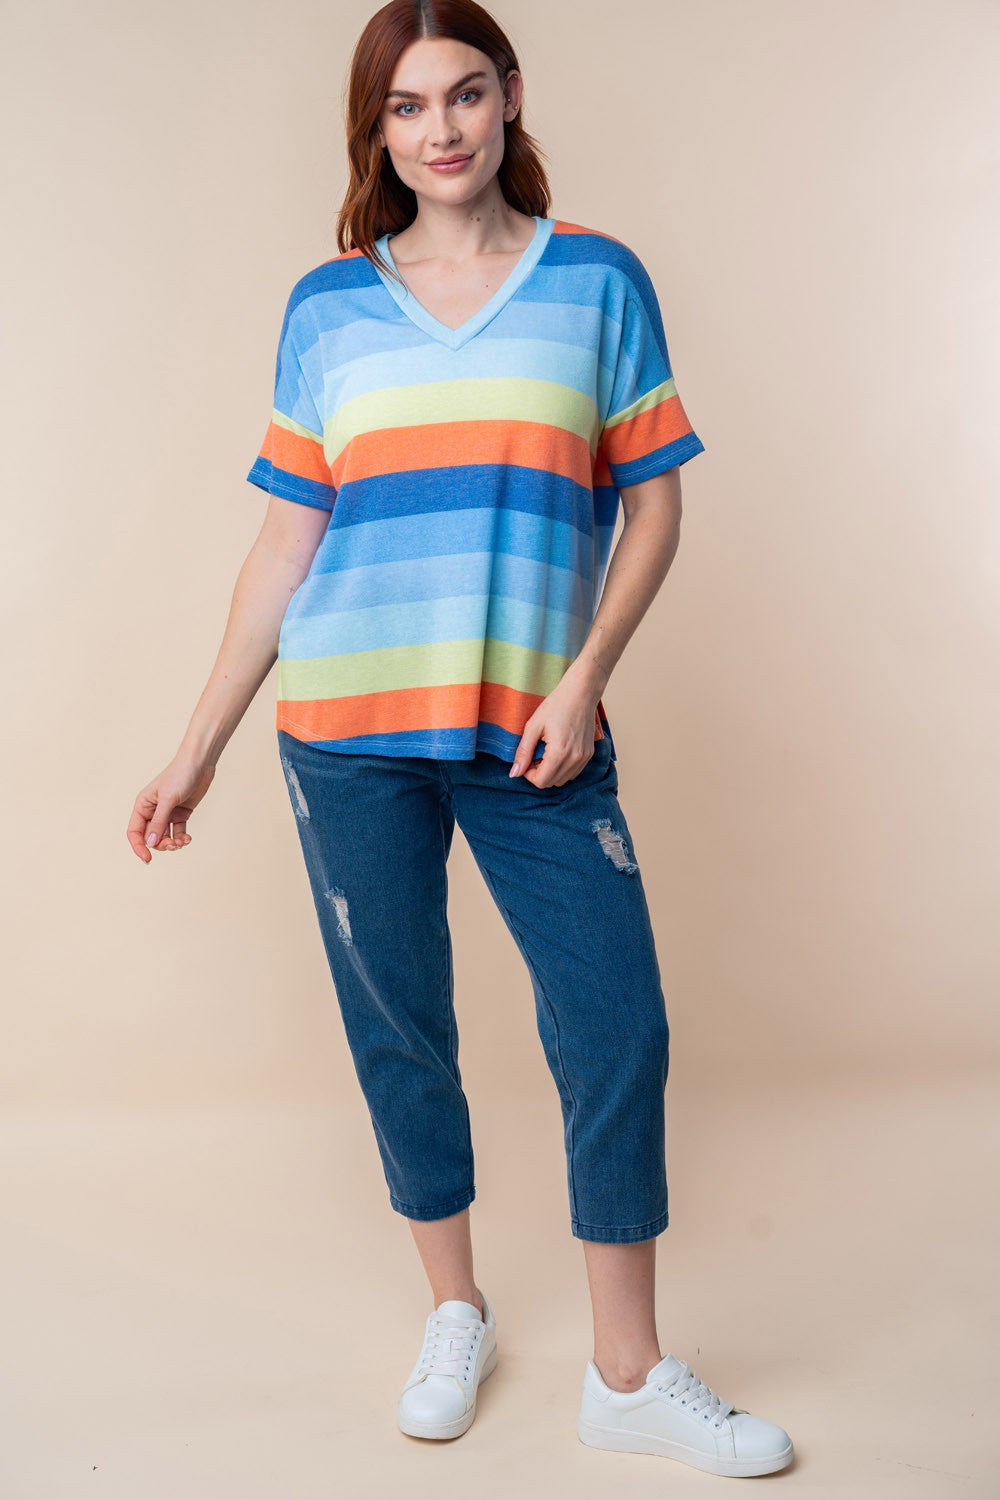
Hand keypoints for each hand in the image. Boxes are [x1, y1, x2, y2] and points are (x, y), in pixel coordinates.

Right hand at [127, 754, 216, 863]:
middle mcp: (152, 811)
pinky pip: (177, 832)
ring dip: (172, 843)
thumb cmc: (180, 775)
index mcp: (142, 805)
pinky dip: (181, 838)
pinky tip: (188, 839)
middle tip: (174, 845)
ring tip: (183, 842)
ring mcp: (167, 813)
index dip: (139, 847)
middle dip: (161, 845)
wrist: (199, 763)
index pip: (134, 832)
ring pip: (164, 837)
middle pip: (151, 837)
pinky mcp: (181, 814)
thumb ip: (159, 822)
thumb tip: (150, 843)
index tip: (147, 859)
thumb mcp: (168, 799)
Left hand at [508, 666, 604, 788]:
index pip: (541, 781)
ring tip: (546, 752)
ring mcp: (584, 758)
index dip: (529, 774)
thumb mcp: (533, 726)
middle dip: (539, 773)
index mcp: (559, 753)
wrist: (581, 693)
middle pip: (551, 783)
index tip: (527, 759)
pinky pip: (573, 773)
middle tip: (535, 754)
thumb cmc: (556, 705)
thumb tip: (514, 773)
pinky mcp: (589, 754)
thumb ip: (523, 752)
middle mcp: (574, 759)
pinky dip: (562, 768)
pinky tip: (557, 752)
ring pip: (563, 780)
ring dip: (551, 772)